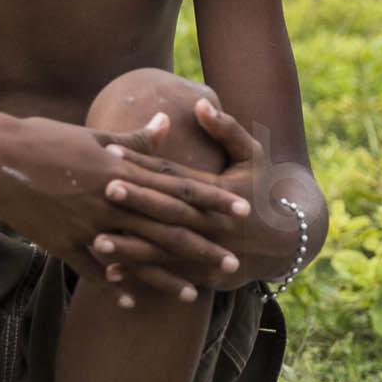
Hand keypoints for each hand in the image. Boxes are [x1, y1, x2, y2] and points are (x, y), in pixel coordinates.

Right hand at [0, 114, 236, 308]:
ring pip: (135, 254)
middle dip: (201, 245)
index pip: (177, 187)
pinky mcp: (61, 241)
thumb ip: (134, 138)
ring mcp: (86, 223)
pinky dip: (114, 285)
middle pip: (165, 225)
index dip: (212, 201)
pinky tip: (134, 302)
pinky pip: (93, 269)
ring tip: (194, 295)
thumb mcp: (94, 135)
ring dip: (165, 276)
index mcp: (122, 170)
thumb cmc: (45, 138)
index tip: (242, 210)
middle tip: (233, 262)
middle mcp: (110, 199)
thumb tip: (167, 122)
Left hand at [94, 98, 294, 294]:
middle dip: (137, 201)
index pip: (175, 174)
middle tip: (104, 188)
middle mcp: (212, 222)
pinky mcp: (203, 274)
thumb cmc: (261, 187)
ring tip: (96, 240)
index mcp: (219, 189)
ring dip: (130, 247)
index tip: (111, 151)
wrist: (284, 241)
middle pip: (169, 210)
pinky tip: (108, 272)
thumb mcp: (251, 154)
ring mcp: (208, 252)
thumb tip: (200, 104)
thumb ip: (226, 129)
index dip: (143, 162)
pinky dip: (139, 276)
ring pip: (165, 250)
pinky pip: (167, 277)